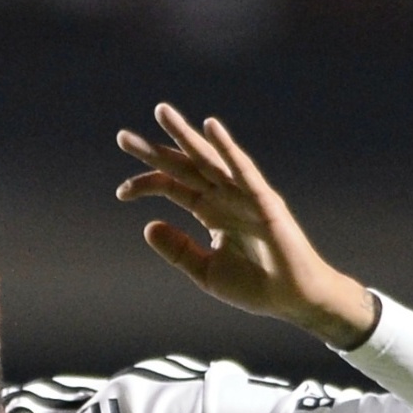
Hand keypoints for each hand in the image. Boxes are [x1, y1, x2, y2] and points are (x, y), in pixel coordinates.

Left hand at [116, 106, 376, 348]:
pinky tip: (210, 128)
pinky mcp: (263, 200)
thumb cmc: (255, 286)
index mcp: (209, 211)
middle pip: (184, 167)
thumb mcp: (205, 271)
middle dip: (154, 151)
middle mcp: (224, 196)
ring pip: (209, 160)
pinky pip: (242, 170)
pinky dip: (227, 148)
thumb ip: (178, 250)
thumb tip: (147, 226)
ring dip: (186, 136)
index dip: (146, 184)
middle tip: (122, 138)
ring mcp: (243, 195)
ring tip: (161, 113)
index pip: (172, 188)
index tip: (120, 193)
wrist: (291, 299)